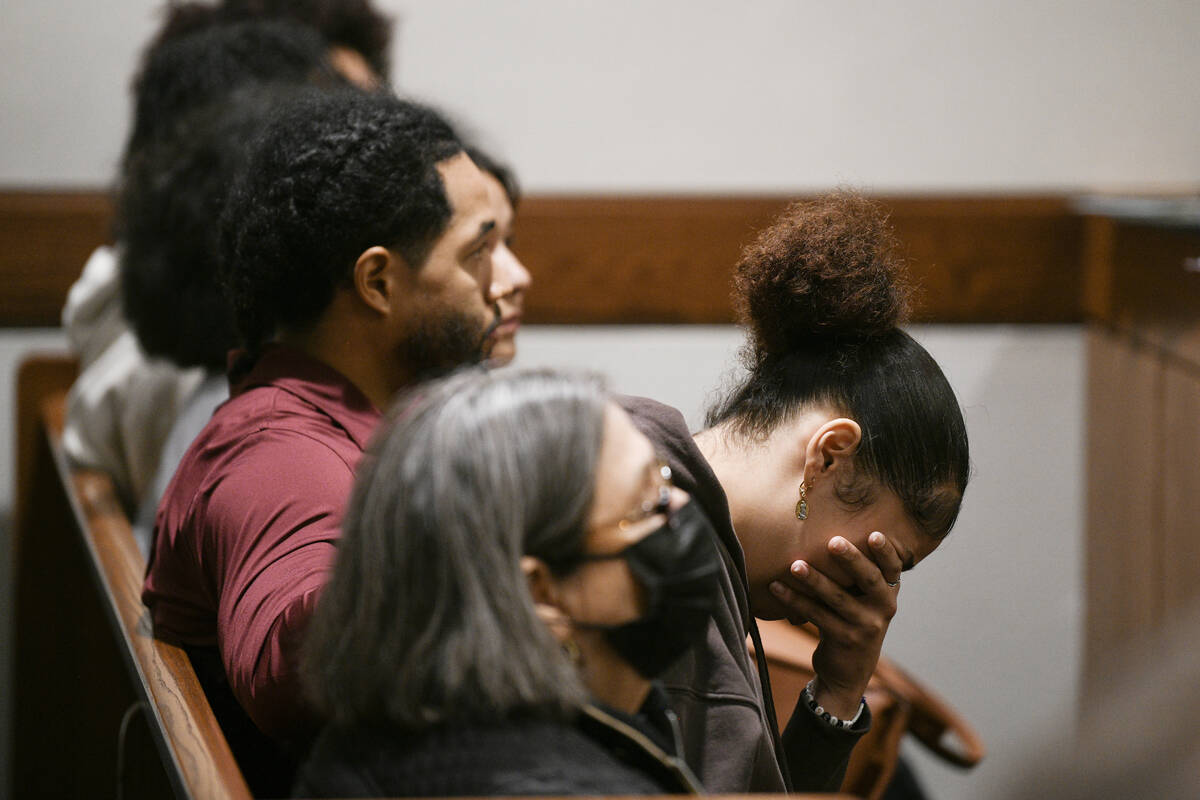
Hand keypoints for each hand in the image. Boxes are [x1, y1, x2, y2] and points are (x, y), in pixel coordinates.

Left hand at [769, 531, 901, 717]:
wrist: (847, 671)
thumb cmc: (850, 620)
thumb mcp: (862, 600)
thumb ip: (856, 574)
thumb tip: (827, 529)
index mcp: (888, 593)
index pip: (892, 568)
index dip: (886, 552)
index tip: (874, 534)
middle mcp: (884, 609)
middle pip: (869, 580)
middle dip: (851, 559)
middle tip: (832, 542)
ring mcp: (866, 627)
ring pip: (837, 598)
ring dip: (814, 580)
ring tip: (794, 565)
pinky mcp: (845, 640)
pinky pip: (817, 615)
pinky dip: (795, 600)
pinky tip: (777, 587)